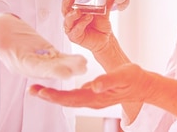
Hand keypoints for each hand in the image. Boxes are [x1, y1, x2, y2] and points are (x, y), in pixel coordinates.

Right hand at [0, 13, 86, 78]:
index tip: (63, 72)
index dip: (49, 69)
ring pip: (57, 64)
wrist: (0, 28)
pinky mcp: (45, 52)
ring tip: (85, 64)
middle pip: (49, 68)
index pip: (34, 67)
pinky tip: (82, 59)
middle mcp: (30, 64)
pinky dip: (69, 58)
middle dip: (64, 68)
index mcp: (18, 62)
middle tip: (80, 68)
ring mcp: (39, 59)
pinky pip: (59, 57)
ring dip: (70, 65)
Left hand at [30, 63, 152, 107]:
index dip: (55, 95)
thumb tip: (93, 85)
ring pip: (69, 100)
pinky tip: (56, 90)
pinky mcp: (95, 96)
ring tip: (38, 90)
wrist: (145, 86)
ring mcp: (94, 99)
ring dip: (53, 96)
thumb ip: (108, 81)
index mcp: (97, 96)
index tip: (41, 91)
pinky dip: (62, 94)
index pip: (71, 98)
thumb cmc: (134, 78)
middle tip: (31, 89)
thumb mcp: (123, 75)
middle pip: (66, 101)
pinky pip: (75, 97)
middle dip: (48, 96)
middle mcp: (93, 100)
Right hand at [62, 0, 112, 52]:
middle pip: (65, 9)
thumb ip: (106, 1)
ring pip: (68, 20)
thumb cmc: (101, 24)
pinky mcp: (74, 37)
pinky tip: (87, 18)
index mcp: (75, 9)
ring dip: (72, 15)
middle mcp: (71, 18)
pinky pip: (75, 30)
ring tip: (78, 11)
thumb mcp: (104, 10)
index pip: (68, 0)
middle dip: (66, 3)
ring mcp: (71, 28)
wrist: (106, 38)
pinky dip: (81, 24)